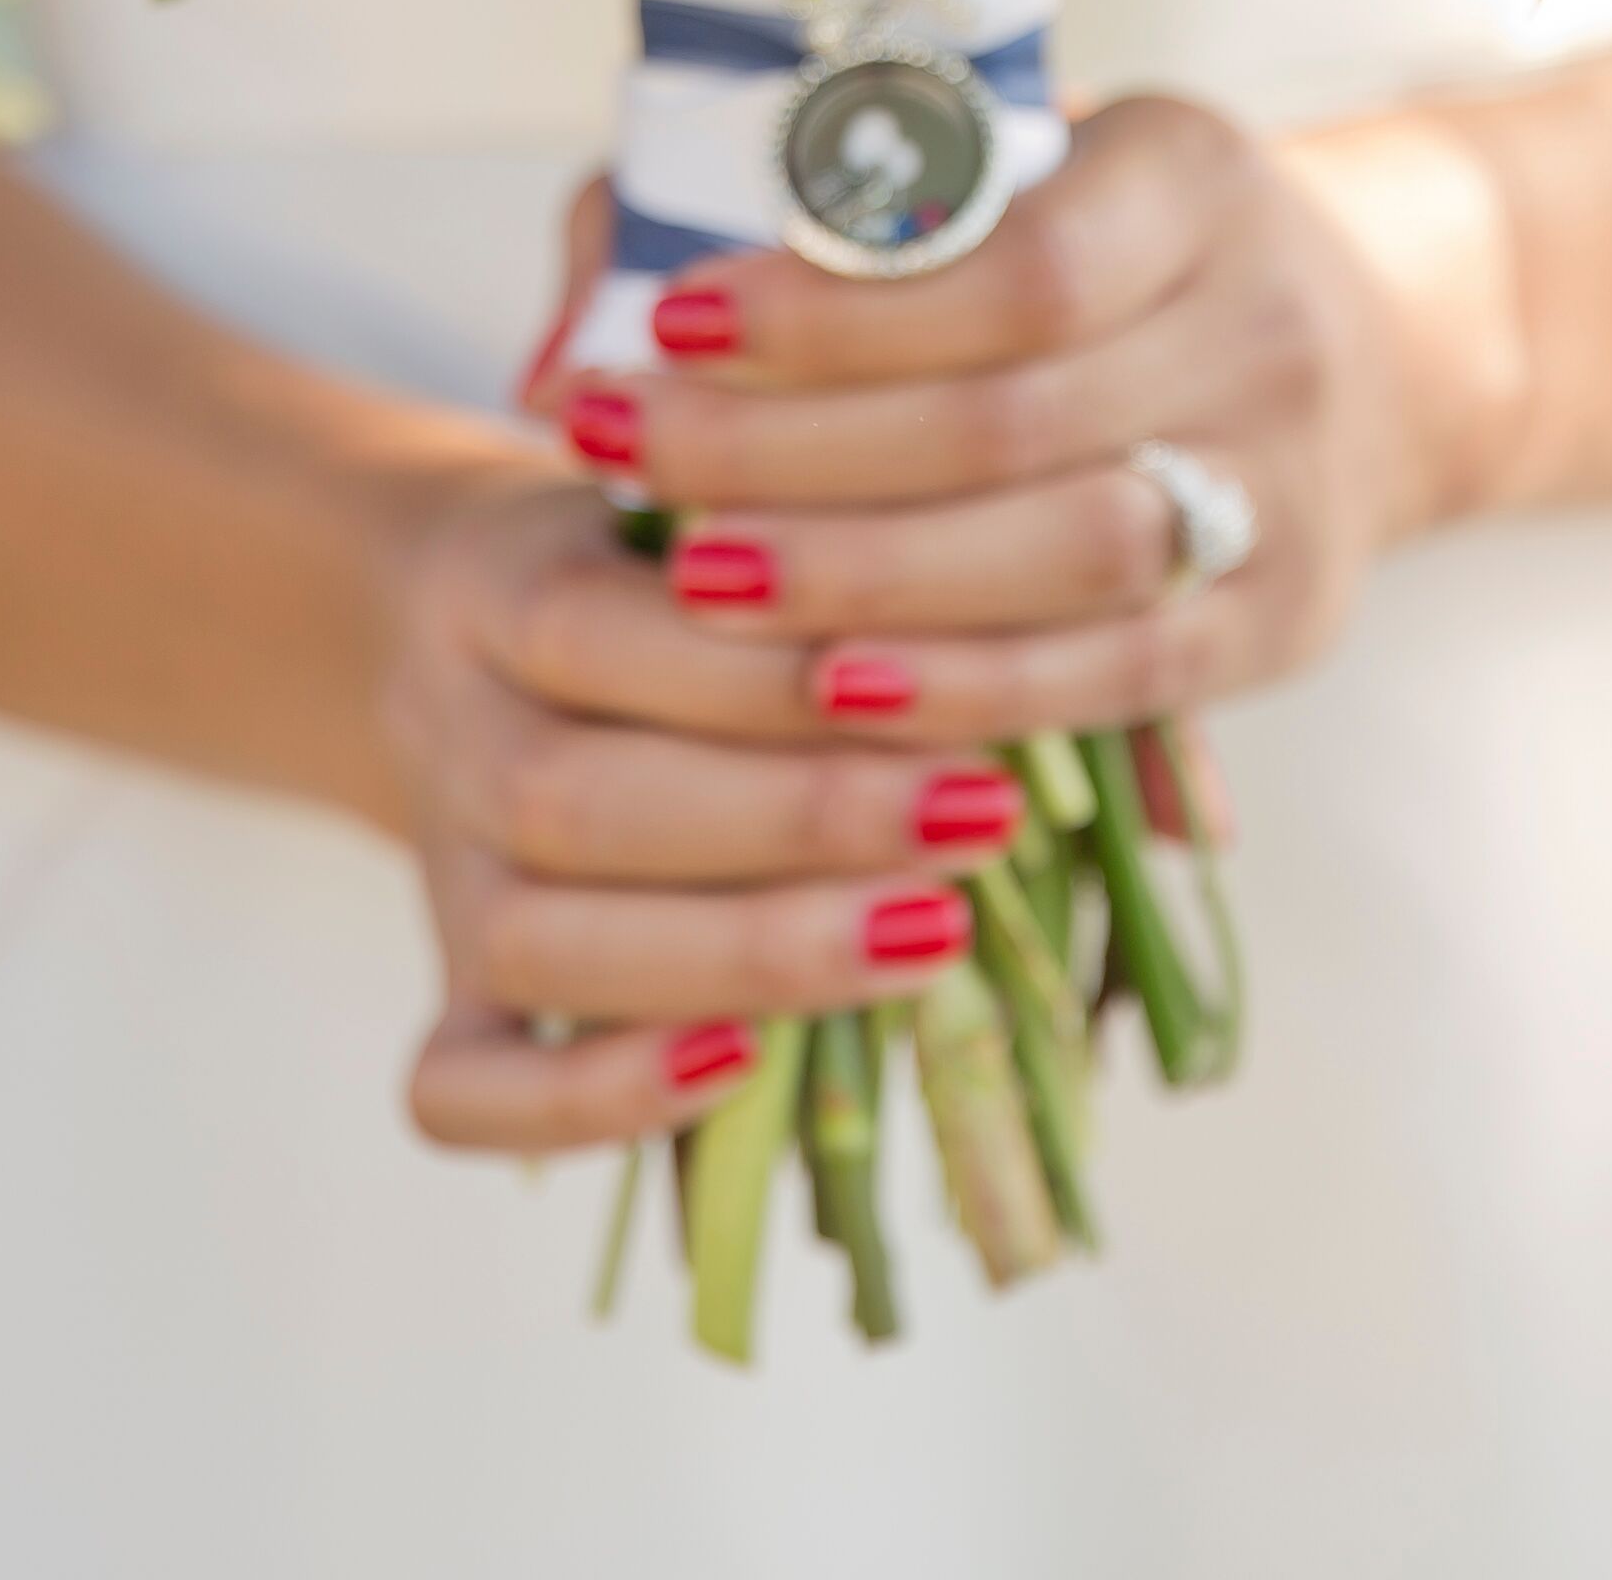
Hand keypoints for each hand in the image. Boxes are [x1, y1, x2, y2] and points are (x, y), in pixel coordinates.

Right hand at [379, 466, 1035, 1156]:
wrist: (440, 613)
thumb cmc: (653, 560)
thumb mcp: (733, 511)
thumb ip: (884, 571)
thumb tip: (1171, 761)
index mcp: (499, 574)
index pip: (604, 620)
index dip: (769, 668)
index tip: (950, 675)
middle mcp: (447, 720)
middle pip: (571, 793)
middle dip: (793, 816)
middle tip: (980, 816)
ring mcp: (441, 869)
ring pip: (535, 938)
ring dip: (742, 947)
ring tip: (930, 935)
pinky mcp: (451, 988)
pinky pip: (457, 1088)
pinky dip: (586, 1100)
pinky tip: (742, 1070)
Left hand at [547, 96, 1429, 747]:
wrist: (1353, 339)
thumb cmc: (1083, 239)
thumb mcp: (986, 166)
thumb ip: (766, 225)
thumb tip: (562, 355)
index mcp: (1191, 176)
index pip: (1015, 259)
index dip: (839, 309)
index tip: (675, 319)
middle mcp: (1267, 323)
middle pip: (1018, 418)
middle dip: (800, 453)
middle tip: (632, 460)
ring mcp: (1293, 481)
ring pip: (1073, 556)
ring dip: (870, 580)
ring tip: (703, 583)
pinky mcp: (1289, 619)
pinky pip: (1121, 677)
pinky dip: (972, 691)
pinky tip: (833, 694)